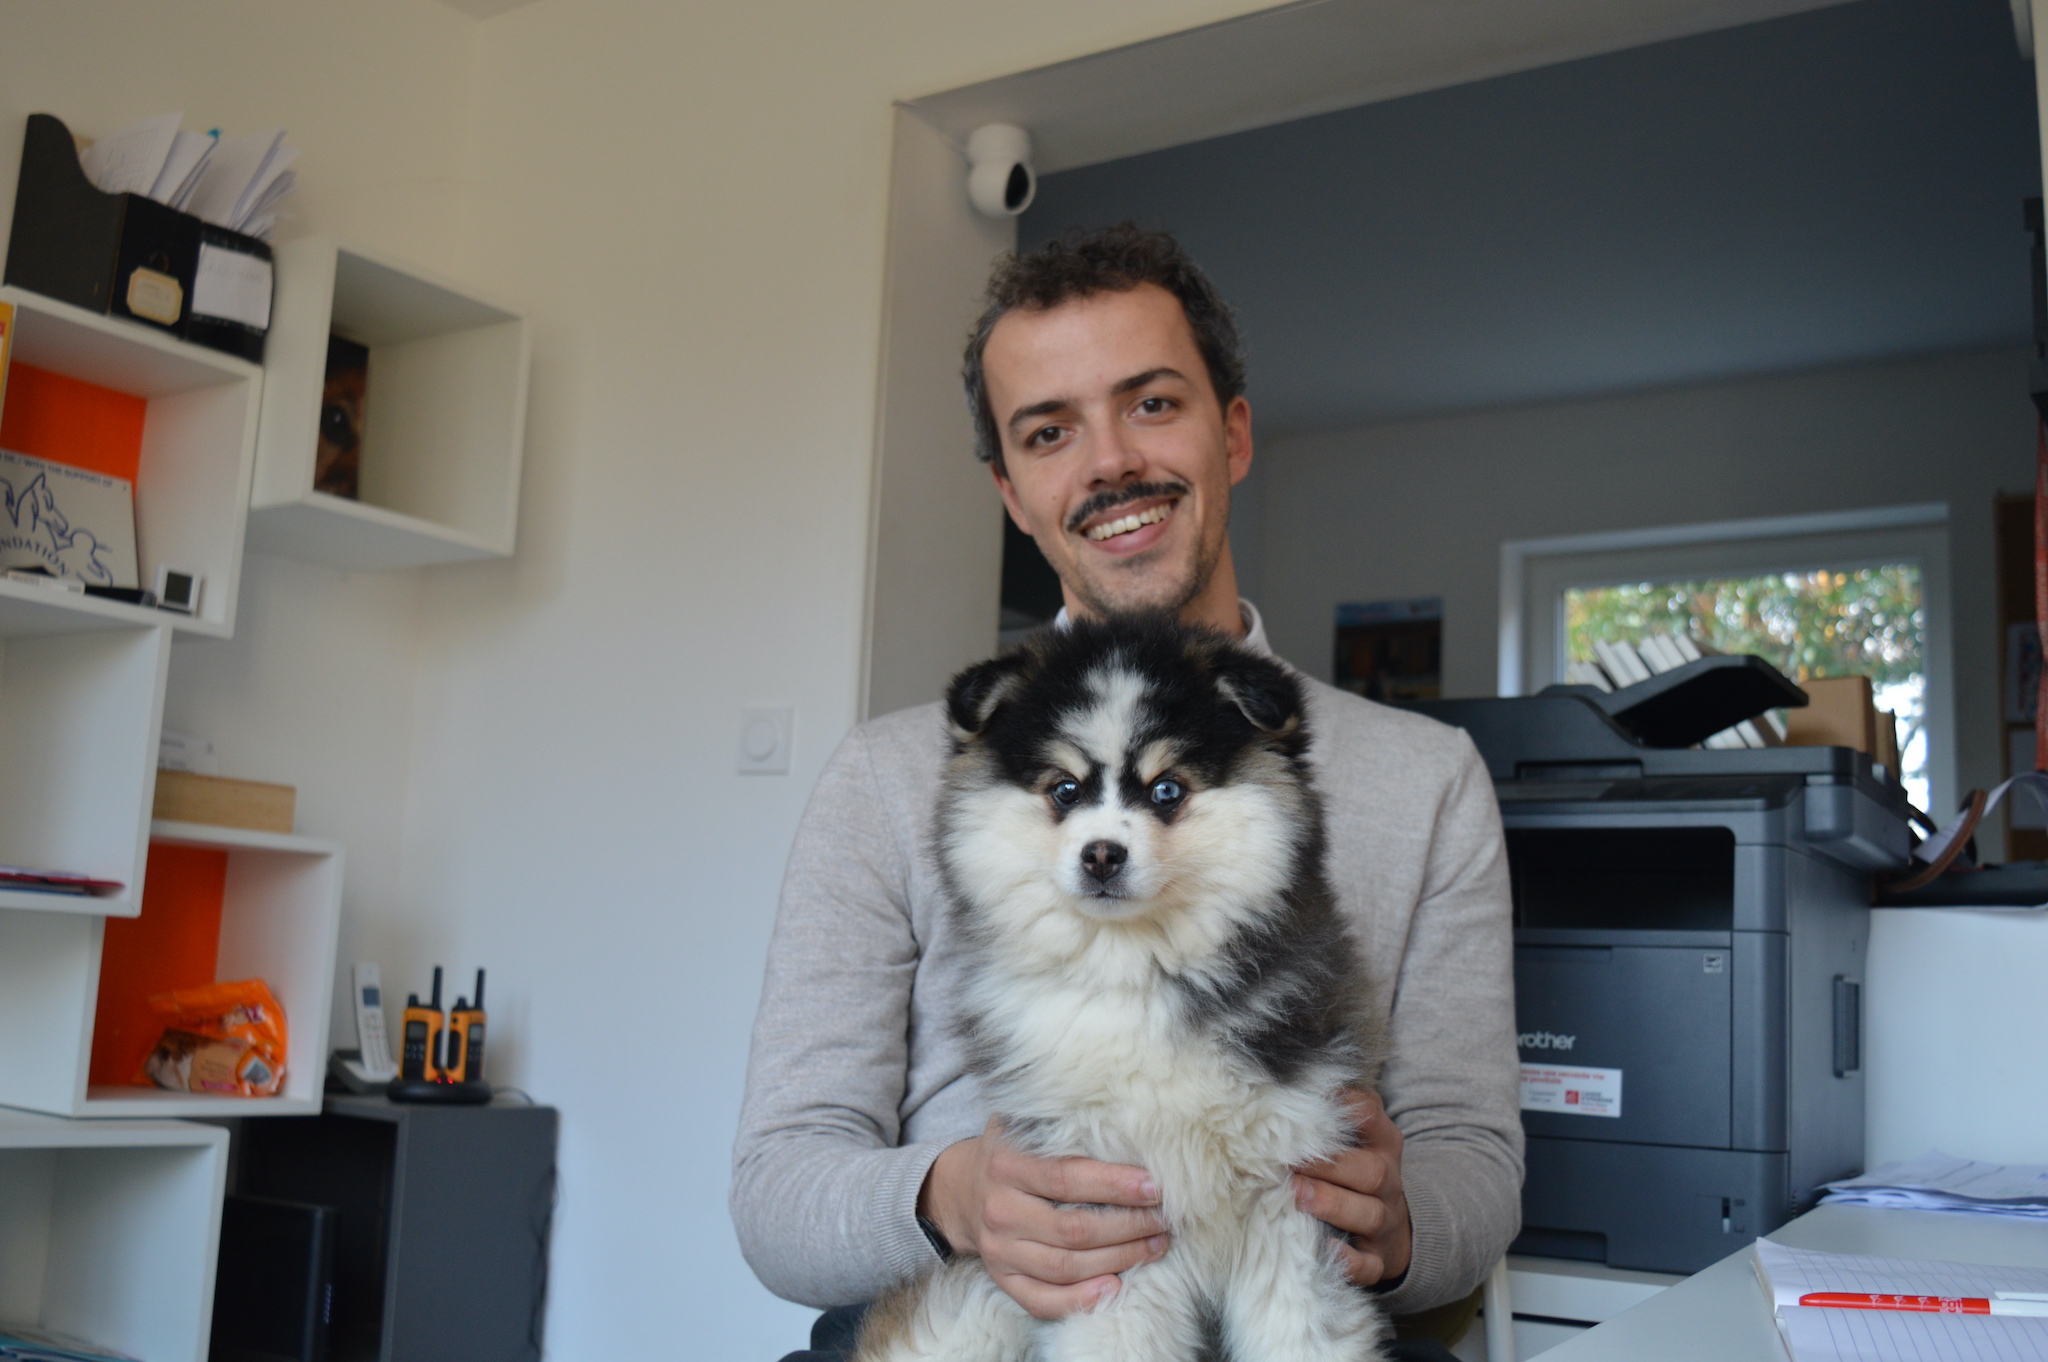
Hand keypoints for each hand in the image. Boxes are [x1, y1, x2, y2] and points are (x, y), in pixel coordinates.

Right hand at [919, 1118, 1170, 1318]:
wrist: (960, 1189)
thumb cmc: (1012, 1154)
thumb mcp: (1025, 1127)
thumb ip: (1062, 1124)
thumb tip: (1126, 1121)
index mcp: (1006, 1165)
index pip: (1067, 1177)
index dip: (1115, 1185)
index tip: (1155, 1187)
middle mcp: (999, 1210)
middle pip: (1072, 1229)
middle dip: (1128, 1227)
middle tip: (1164, 1220)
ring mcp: (998, 1250)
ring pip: (1065, 1267)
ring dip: (1119, 1260)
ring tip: (1154, 1246)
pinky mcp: (1001, 1280)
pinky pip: (1042, 1300)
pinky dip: (1080, 1300)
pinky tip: (1115, 1288)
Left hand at [1293, 1088, 1411, 1287]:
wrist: (1390, 1228)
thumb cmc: (1351, 1172)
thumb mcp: (1351, 1140)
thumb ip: (1324, 1118)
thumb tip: (1273, 1088)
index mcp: (1380, 1143)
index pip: (1369, 1115)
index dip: (1343, 1107)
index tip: (1308, 1103)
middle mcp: (1387, 1181)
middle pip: (1370, 1170)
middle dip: (1330, 1165)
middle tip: (1291, 1161)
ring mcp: (1385, 1222)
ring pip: (1369, 1214)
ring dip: (1333, 1204)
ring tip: (1298, 1196)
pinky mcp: (1378, 1259)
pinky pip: (1368, 1264)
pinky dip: (1349, 1260)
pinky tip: (1326, 1251)